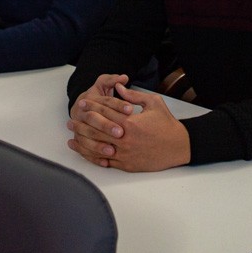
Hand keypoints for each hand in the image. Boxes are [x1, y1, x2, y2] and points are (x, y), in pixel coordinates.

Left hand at [67, 81, 190, 171]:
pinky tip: (85, 153)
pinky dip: (93, 157)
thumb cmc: (167, 124)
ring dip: (83, 142)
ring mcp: (125, 154)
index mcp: (130, 123)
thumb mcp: (153, 103)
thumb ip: (133, 95)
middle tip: (71, 121)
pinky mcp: (127, 165)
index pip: (105, 113)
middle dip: (82, 125)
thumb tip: (118, 87)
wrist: (179, 146)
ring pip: (98, 148)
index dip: (92, 107)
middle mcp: (125, 140)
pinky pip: (106, 161)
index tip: (82, 104)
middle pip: (97, 131)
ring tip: (72, 138)